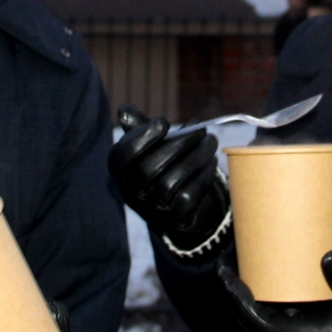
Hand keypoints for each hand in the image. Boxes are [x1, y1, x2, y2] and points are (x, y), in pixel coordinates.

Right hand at [108, 106, 229, 260]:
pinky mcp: (174, 221)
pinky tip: (211, 162)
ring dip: (195, 157)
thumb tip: (124, 110)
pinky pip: (188, 198)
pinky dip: (202, 176)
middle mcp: (132, 195)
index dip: (140, 138)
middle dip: (178, 144)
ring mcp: (152, 210)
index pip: (120, 157)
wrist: (181, 206)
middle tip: (201, 129)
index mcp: (121, 174)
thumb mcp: (150, 147)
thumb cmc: (163, 166)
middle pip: (148, 169)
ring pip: (170, 183)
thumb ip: (140, 128)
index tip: (164, 122)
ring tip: (211, 141)